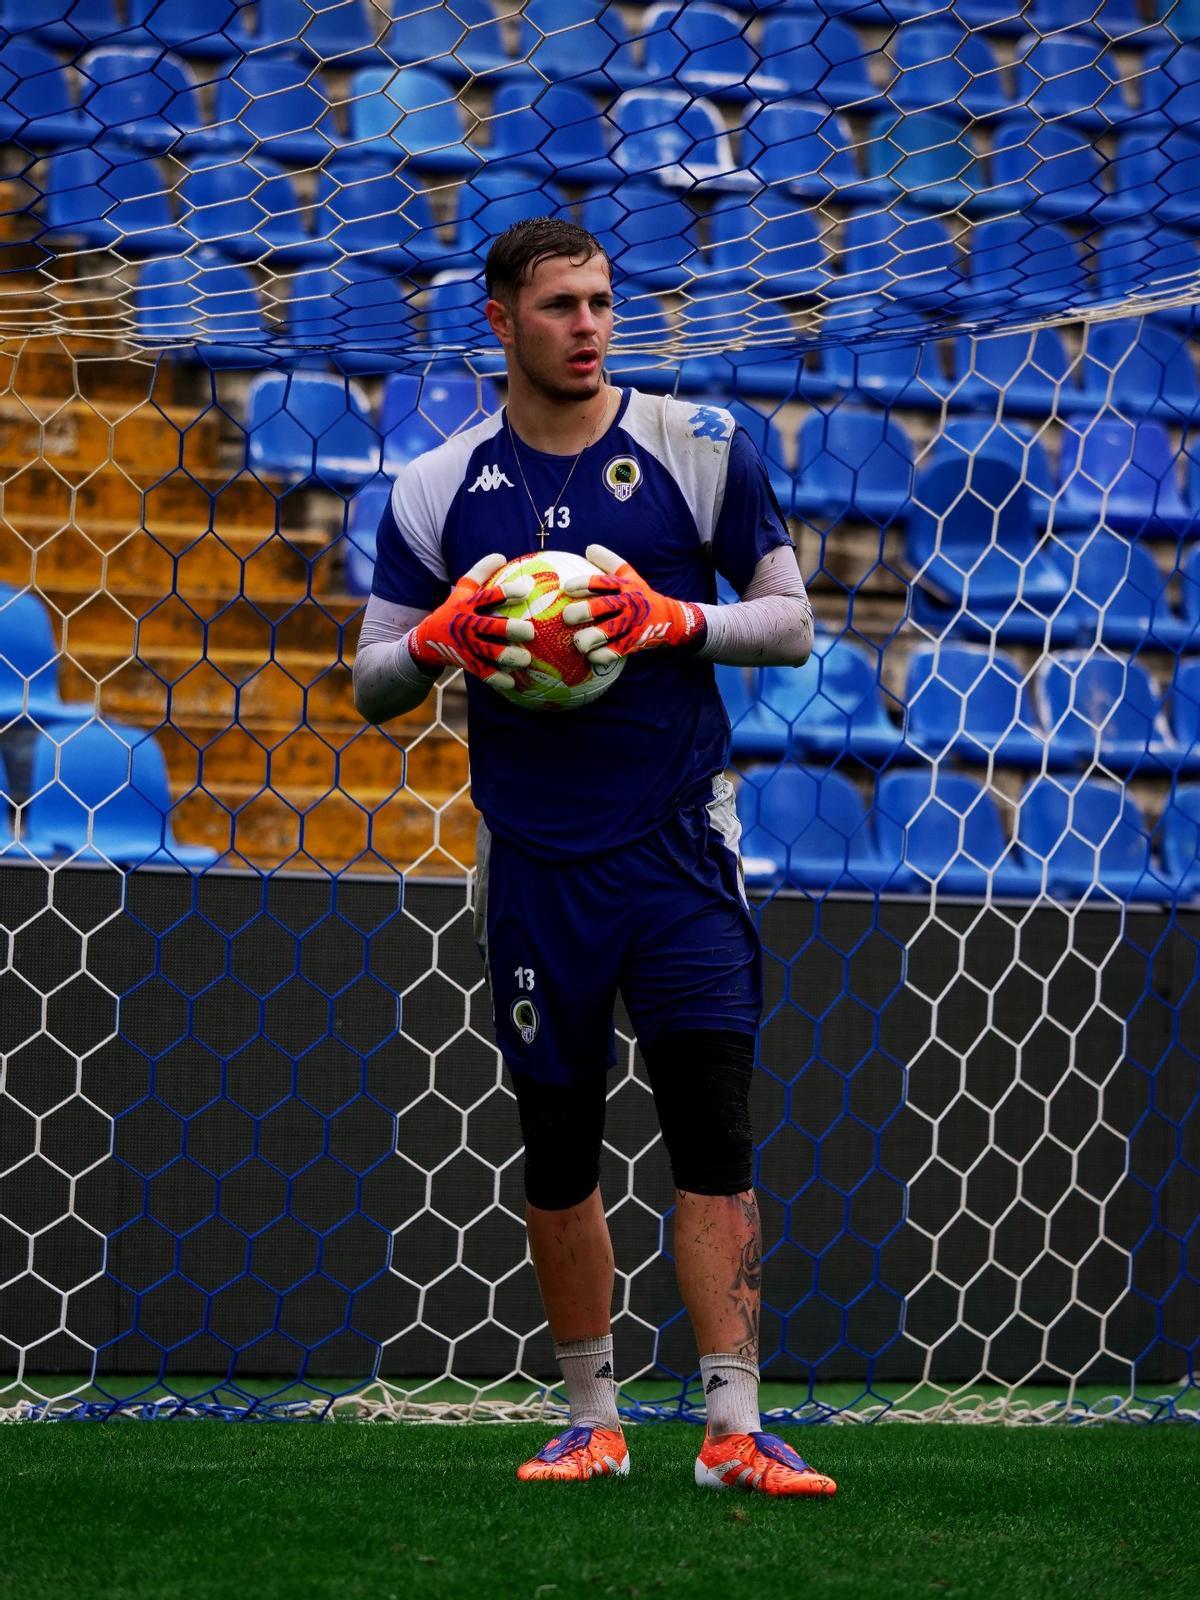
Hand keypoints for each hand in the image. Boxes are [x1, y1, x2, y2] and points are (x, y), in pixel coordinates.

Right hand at [408, 553, 535, 691]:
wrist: (426, 641)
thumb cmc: (453, 610)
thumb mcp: (461, 590)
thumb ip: (479, 572)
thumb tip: (501, 555)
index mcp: (466, 604)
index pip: (487, 595)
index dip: (506, 592)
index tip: (526, 589)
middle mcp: (465, 625)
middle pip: (489, 626)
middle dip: (509, 629)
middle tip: (530, 631)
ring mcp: (466, 646)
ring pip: (488, 652)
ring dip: (507, 657)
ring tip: (525, 659)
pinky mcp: (467, 663)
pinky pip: (483, 673)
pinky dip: (496, 679)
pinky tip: (512, 682)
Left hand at [561, 544, 706, 665]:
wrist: (671, 621)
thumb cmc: (642, 596)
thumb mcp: (631, 576)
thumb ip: (610, 562)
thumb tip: (589, 548)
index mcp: (626, 586)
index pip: (602, 582)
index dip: (582, 584)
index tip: (567, 588)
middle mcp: (629, 604)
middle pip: (600, 607)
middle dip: (579, 612)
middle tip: (567, 617)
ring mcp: (631, 625)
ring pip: (603, 633)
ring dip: (585, 639)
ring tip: (577, 641)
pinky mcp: (632, 644)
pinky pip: (610, 653)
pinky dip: (597, 655)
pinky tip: (590, 654)